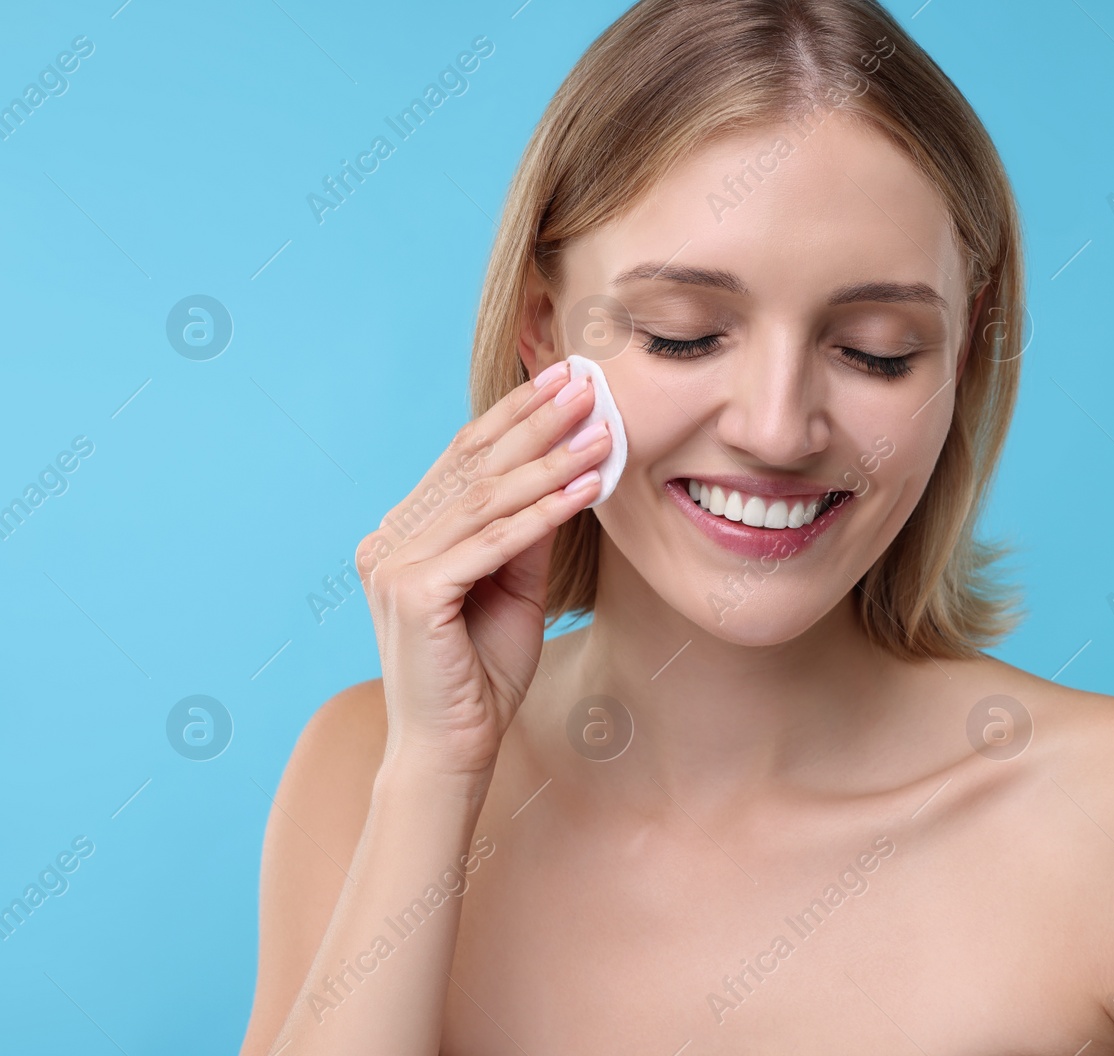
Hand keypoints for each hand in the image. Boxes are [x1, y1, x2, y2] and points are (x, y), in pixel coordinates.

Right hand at [355, 363, 608, 780]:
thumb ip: (528, 535)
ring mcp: (395, 565)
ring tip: (600, 430)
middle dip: (535, 421)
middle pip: (473, 466)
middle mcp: (389, 541)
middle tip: (586, 382)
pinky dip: (544, 512)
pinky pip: (493, 542)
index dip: (515, 417)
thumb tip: (567, 472)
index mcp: (404, 535)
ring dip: (550, 460)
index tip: (564, 381)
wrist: (451, 751)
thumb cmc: (481, 676)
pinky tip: (585, 487)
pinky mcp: (414, 593)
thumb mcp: (515, 589)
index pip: (463, 459)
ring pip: (486, 498)